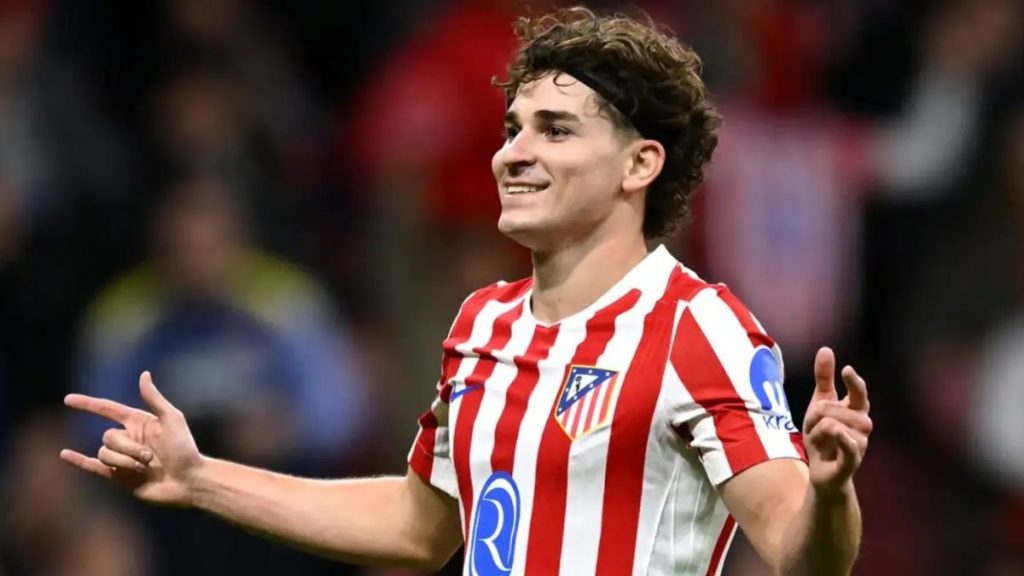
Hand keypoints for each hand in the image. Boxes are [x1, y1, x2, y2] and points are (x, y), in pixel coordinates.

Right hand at [61, 372, 201, 506]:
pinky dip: (78, 461)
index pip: (107, 409)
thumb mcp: (172, 419)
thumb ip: (154, 399)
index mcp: (138, 422)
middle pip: (108, 437)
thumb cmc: (184, 449)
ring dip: (124, 462)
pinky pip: (93, 466)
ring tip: (146, 468)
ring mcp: (122, 457)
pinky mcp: (118, 475)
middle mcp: (128, 438)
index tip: (68, 400)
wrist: (187, 480)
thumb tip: (144, 374)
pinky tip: (64, 454)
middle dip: (128, 448)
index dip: (87, 404)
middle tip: (150, 458)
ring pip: (104, 454)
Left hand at [803, 347, 872, 494]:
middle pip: (839, 409)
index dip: (854, 382)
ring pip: (835, 425)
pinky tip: (837, 432)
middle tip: (811, 423)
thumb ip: (824, 379)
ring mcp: (858, 445)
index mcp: (854, 412)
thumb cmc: (823, 437)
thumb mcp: (819, 405)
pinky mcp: (851, 462)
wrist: (821, 472)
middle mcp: (861, 428)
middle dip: (820, 412)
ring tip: (814, 439)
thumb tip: (826, 349)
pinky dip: (844, 439)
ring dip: (818, 429)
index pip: (859, 394)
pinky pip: (851, 448)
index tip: (846, 369)